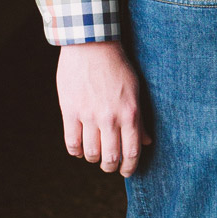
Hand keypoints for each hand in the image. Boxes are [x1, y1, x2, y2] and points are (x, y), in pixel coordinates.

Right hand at [57, 41, 146, 177]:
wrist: (91, 45)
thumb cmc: (117, 67)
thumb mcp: (135, 91)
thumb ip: (139, 119)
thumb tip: (147, 142)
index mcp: (130, 113)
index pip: (132, 152)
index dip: (129, 167)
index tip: (127, 172)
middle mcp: (110, 118)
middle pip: (110, 157)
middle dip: (110, 167)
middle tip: (109, 165)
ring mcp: (88, 115)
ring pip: (90, 153)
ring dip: (93, 158)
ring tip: (94, 154)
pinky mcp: (70, 111)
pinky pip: (71, 142)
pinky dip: (75, 151)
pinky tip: (79, 149)